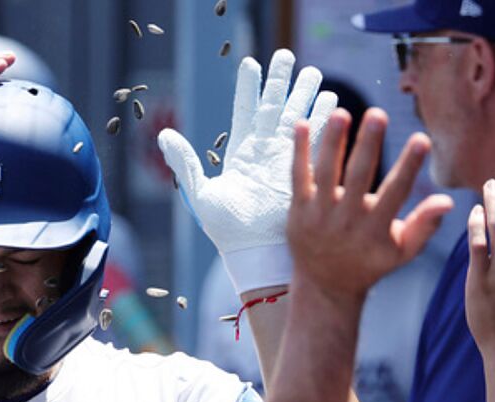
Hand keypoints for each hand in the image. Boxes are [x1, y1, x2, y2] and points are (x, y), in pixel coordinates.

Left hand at [159, 50, 335, 292]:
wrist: (257, 252)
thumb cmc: (227, 230)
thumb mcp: (201, 193)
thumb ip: (185, 162)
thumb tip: (164, 135)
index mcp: (242, 154)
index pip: (245, 111)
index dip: (249, 88)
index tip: (250, 64)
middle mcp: (266, 153)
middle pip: (275, 107)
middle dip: (282, 82)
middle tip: (286, 56)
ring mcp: (288, 159)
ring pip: (298, 118)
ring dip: (306, 94)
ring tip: (313, 71)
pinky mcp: (306, 170)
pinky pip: (316, 139)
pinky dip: (324, 119)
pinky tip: (330, 99)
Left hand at [288, 108, 454, 301]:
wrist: (324, 286)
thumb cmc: (369, 264)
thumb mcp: (401, 252)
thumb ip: (424, 226)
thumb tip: (447, 201)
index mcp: (375, 229)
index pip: (395, 192)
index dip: (409, 166)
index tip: (421, 138)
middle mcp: (346, 220)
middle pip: (358, 178)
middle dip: (368, 146)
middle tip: (378, 113)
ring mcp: (319, 215)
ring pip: (325, 173)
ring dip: (332, 142)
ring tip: (341, 112)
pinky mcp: (298, 211)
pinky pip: (297, 177)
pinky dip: (299, 151)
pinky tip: (301, 123)